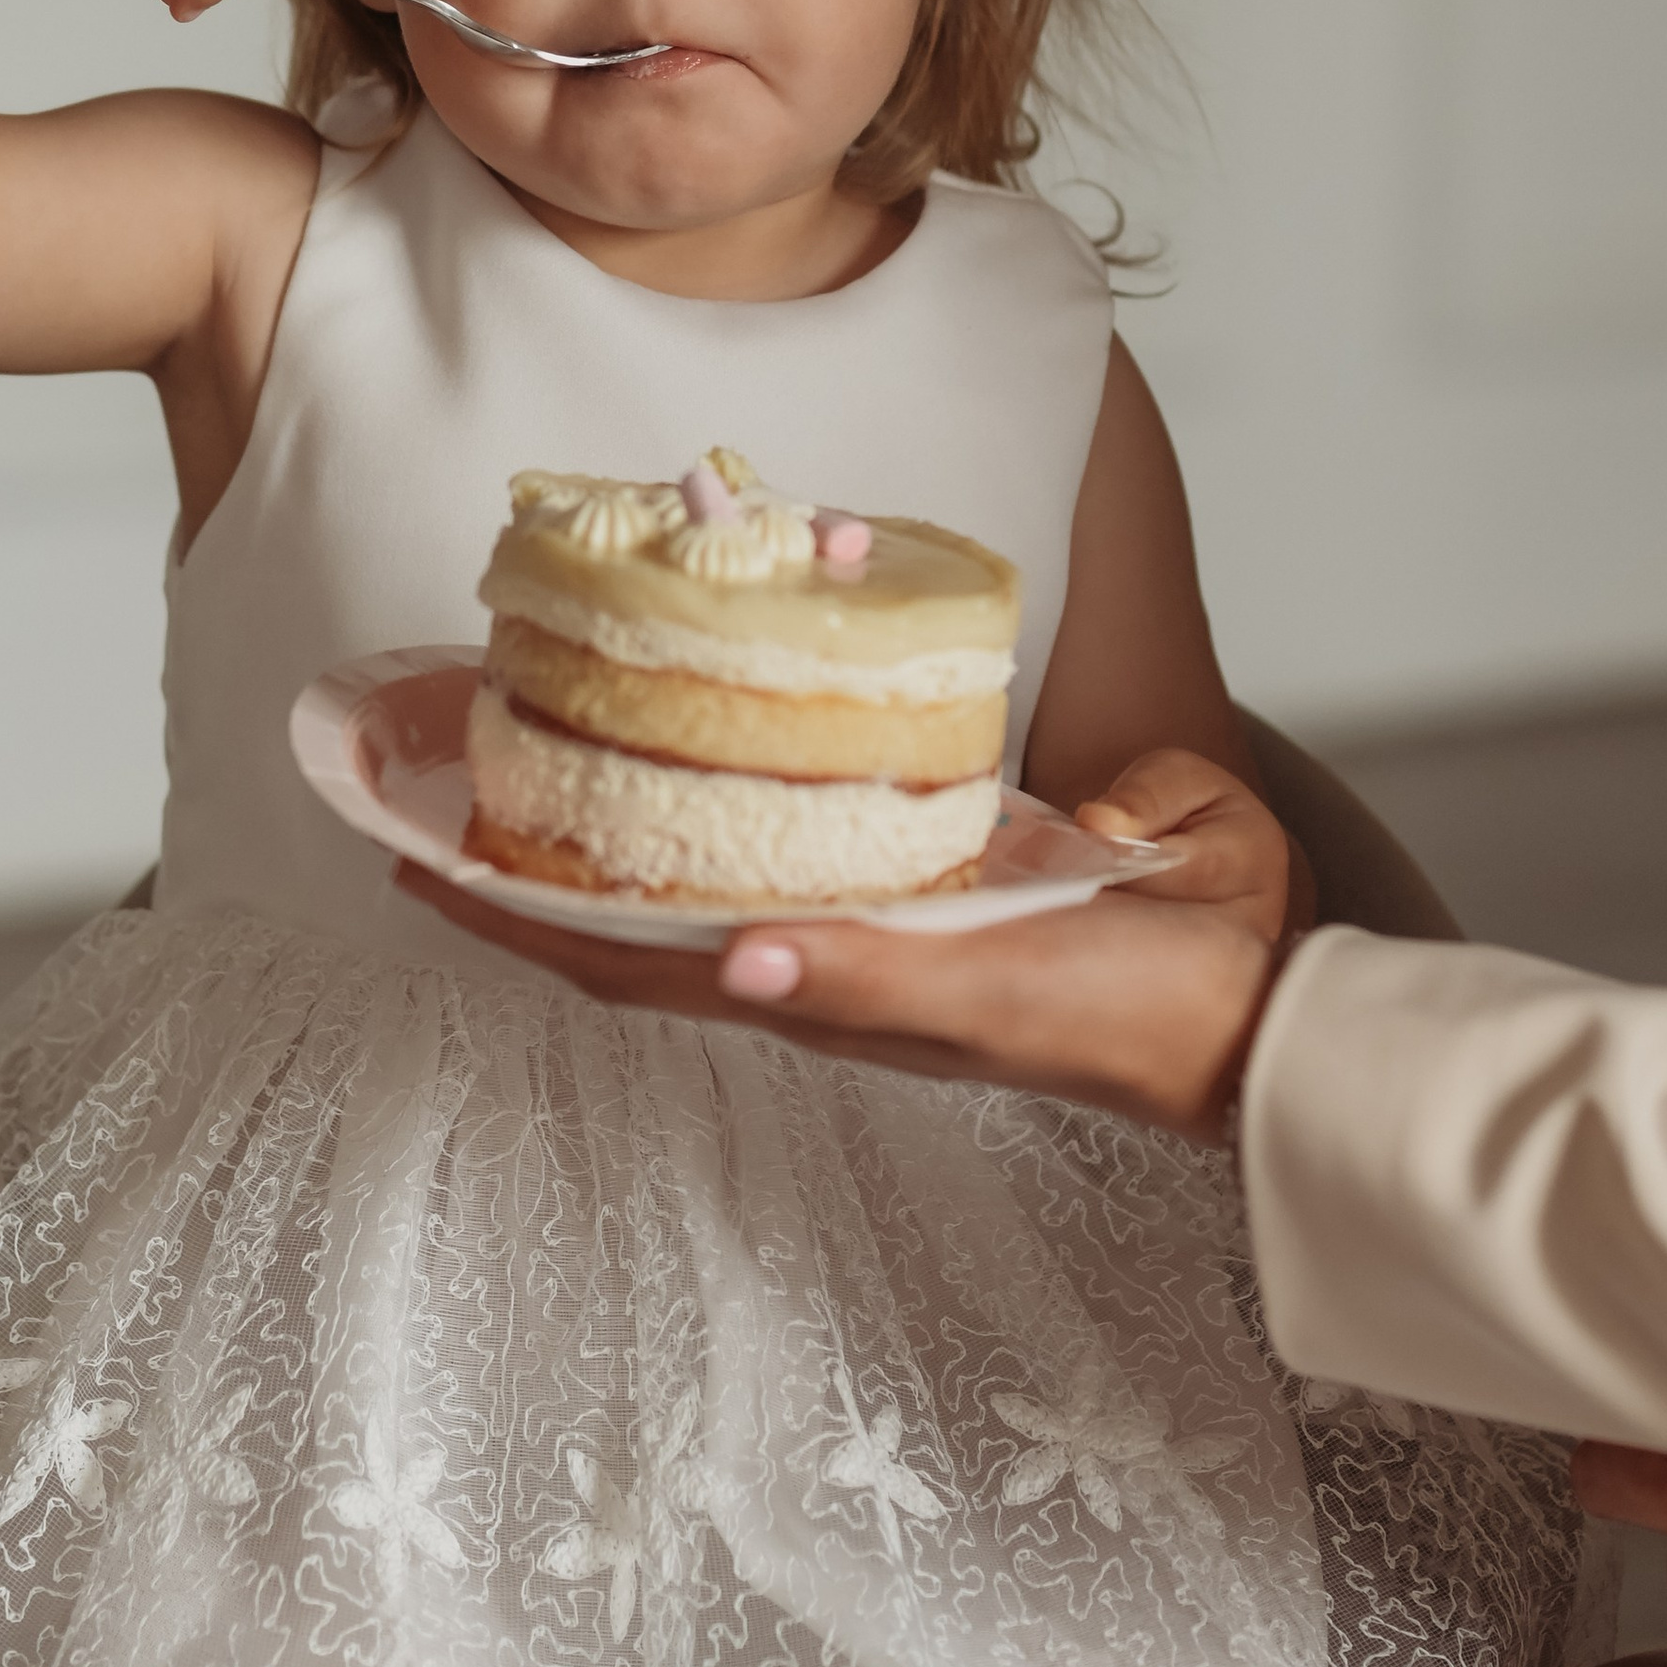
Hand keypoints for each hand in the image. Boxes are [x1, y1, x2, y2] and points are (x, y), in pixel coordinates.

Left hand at [397, 749, 1294, 1142]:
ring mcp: (888, 875)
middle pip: (652, 884)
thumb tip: (737, 963)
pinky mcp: (957, 818)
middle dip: (553, 826)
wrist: (1257, 988)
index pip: (627, 957)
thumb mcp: (990, 1000)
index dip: (517, 918)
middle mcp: (830, 932)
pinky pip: (833, 759)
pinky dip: (775, 706)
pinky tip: (753, 646)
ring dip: (649, 757)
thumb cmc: (1123, 1019)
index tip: (410, 862)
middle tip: (460, 739)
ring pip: (732, 815)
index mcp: (818, 985)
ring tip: (572, 674)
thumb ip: (872, 980)